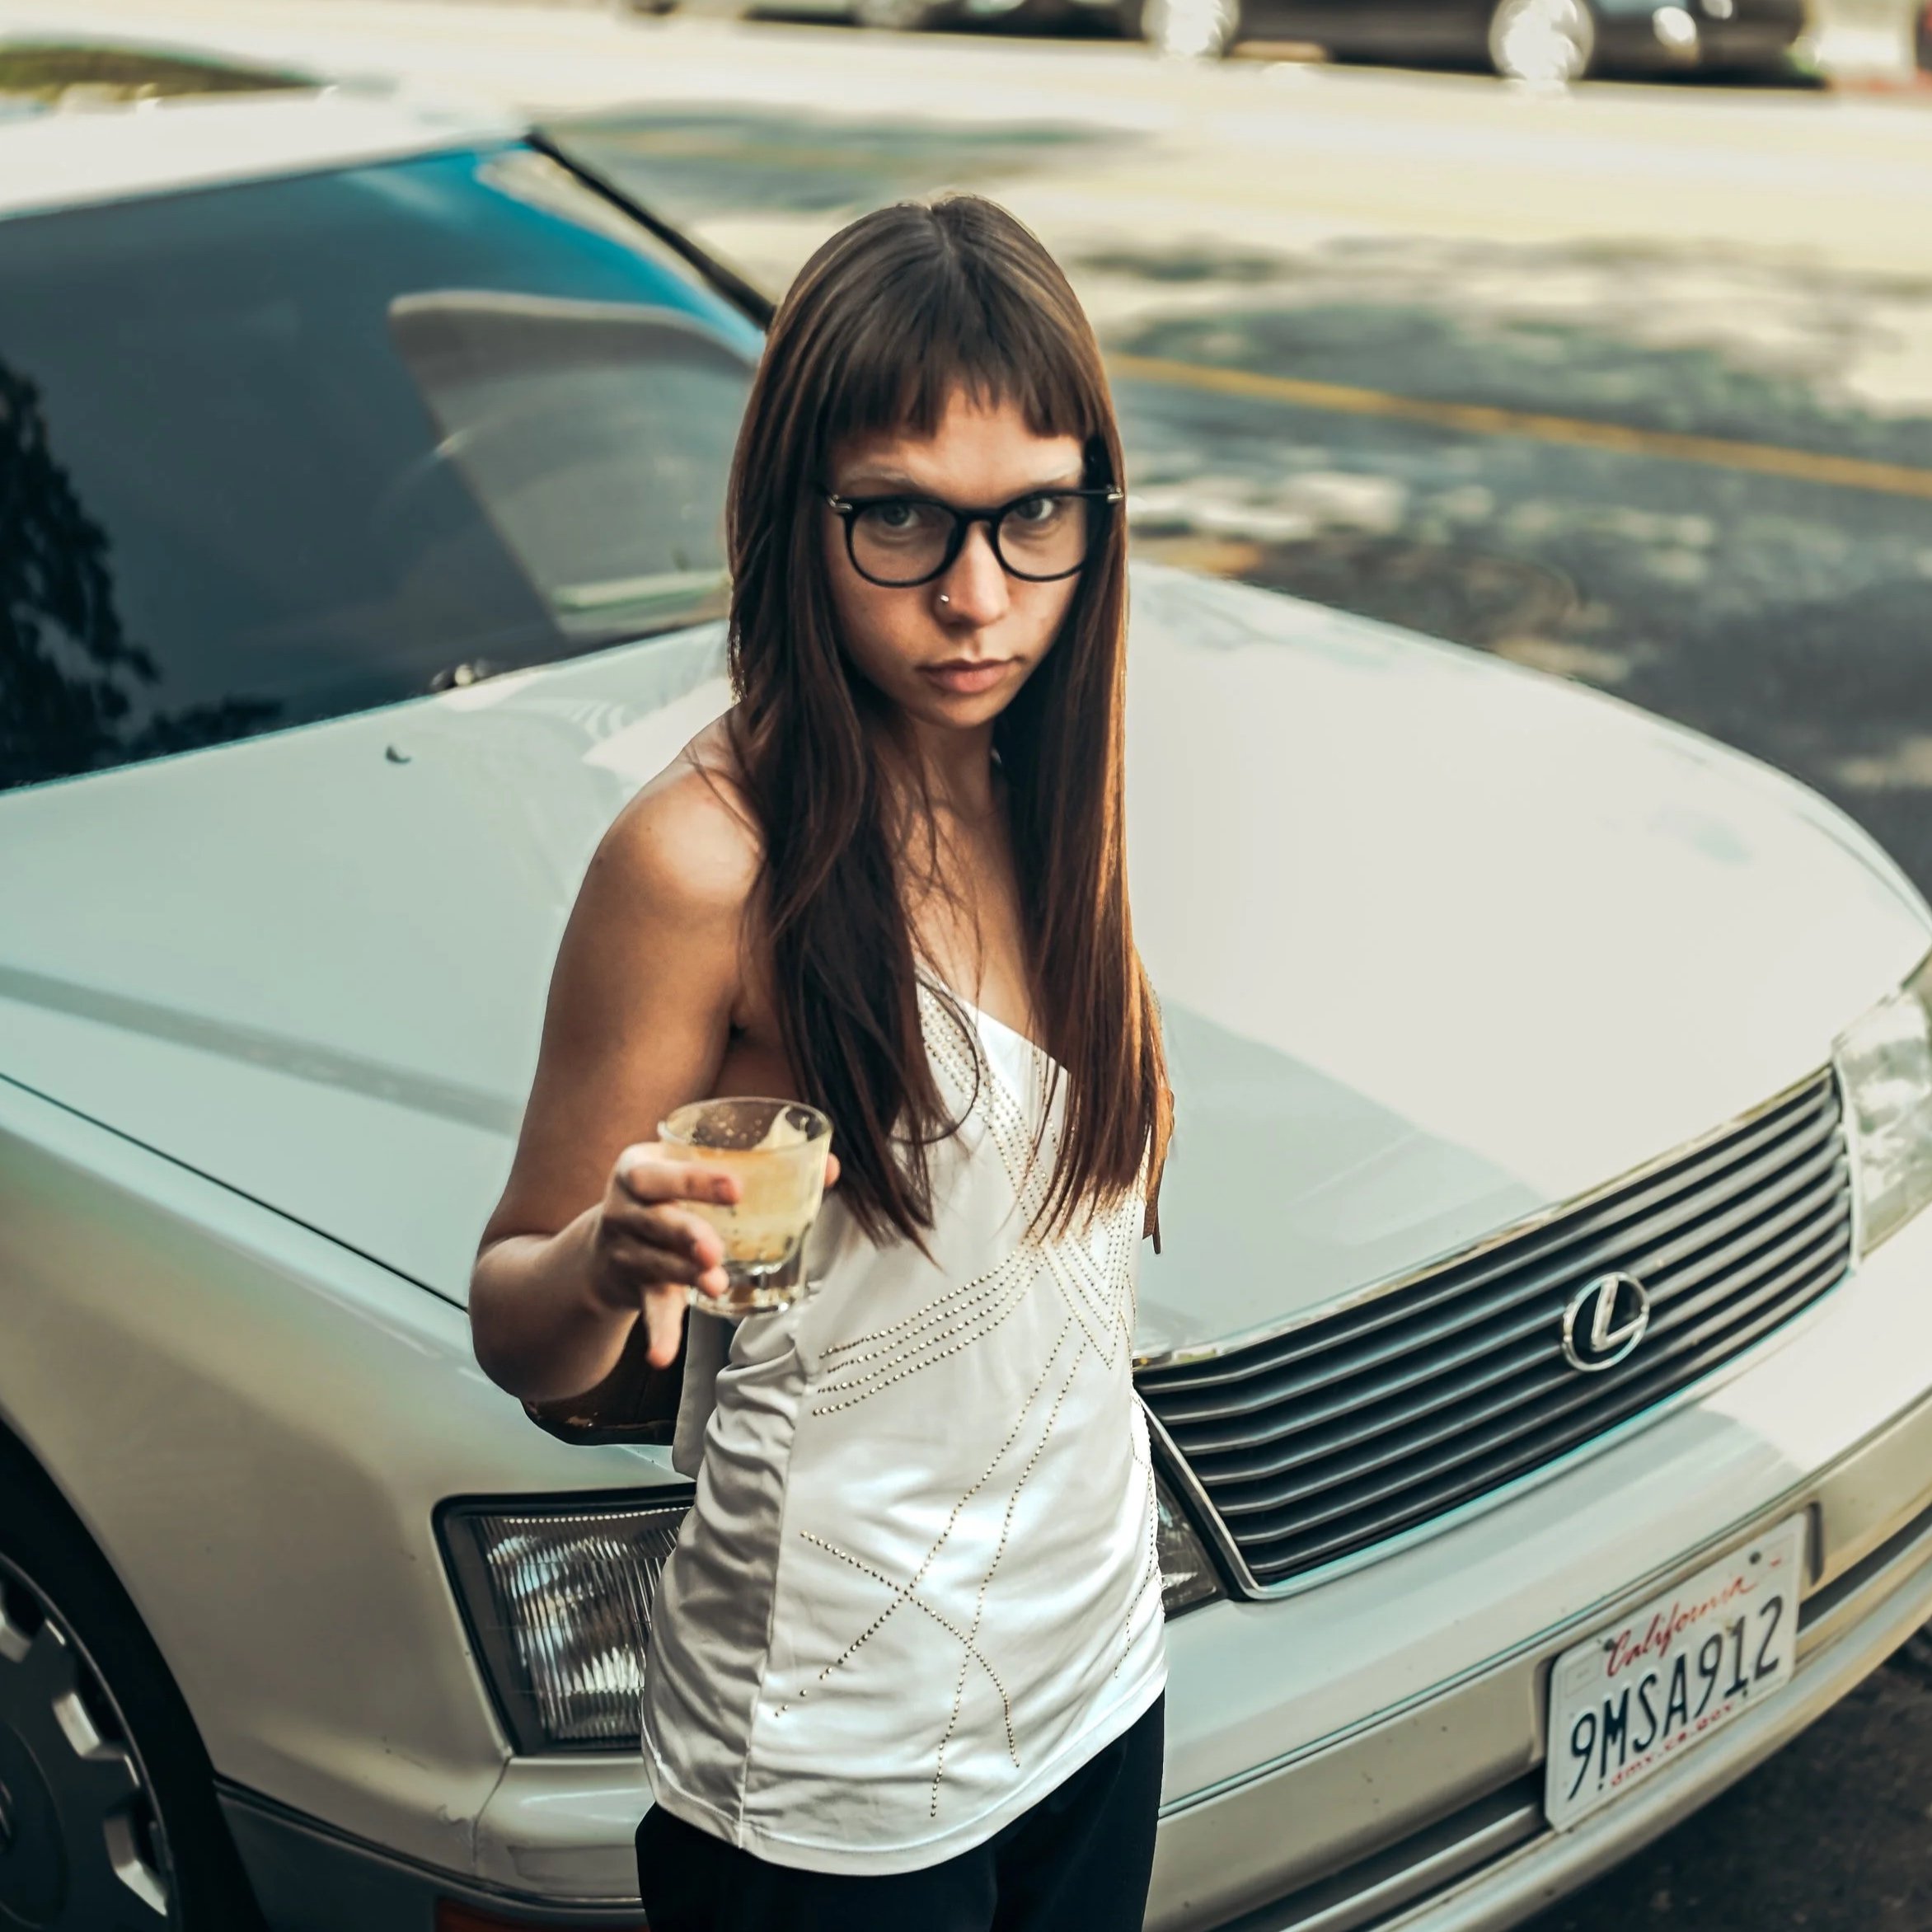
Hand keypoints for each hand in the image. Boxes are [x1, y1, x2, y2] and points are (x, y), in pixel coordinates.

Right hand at [590, 1143, 839, 1367]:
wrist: (606, 1246)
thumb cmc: (671, 1197)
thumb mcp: (693, 1175)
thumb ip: (756, 1168)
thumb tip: (831, 1167)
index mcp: (639, 1170)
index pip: (660, 1172)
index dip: (695, 1180)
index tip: (736, 1188)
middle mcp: (624, 1209)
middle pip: (655, 1220)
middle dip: (687, 1234)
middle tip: (716, 1250)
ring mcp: (627, 1251)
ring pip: (657, 1265)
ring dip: (686, 1276)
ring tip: (717, 1284)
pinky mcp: (636, 1289)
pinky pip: (650, 1311)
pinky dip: (660, 1333)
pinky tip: (662, 1357)